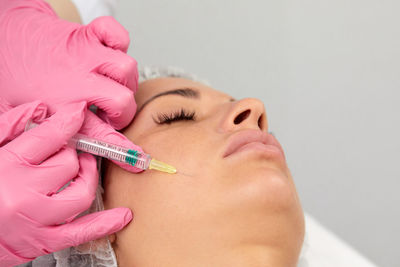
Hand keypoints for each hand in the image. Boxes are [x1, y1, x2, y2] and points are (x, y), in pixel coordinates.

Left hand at [0, 0, 142, 171]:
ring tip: (113, 87)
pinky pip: (116, 34)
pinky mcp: (88, 34)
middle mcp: (77, 80)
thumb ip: (48, 136)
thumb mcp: (23, 117)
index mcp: (60, 106)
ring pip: (126, 69)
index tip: (138, 160)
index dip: (122, 151)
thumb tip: (71, 155)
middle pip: (122, 100)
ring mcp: (85, 55)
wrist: (5, 39)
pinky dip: (120, 42)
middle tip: (112, 114)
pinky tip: (112, 54)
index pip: (99, 134)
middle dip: (123, 113)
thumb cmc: (13, 78)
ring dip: (126, 82)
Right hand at [0, 101, 132, 265]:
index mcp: (9, 166)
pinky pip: (81, 233)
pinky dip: (105, 224)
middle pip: (70, 163)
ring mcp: (37, 219)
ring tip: (83, 169)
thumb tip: (40, 108)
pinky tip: (123, 216)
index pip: (51, 136)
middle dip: (73, 152)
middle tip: (69, 148)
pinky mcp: (43, 241)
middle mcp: (25, 193)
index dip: (69, 120)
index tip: (78, 112)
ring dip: (87, 177)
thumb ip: (10, 126)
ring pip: (82, 192)